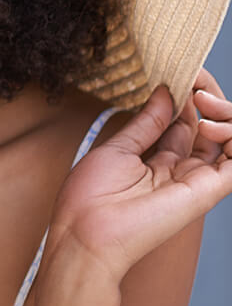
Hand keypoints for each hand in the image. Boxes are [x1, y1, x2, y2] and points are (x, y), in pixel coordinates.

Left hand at [48, 68, 231, 284]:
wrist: (87, 232)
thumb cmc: (91, 196)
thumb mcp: (118, 148)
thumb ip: (147, 122)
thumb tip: (166, 92)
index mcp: (155, 160)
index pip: (184, 121)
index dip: (187, 94)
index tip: (182, 73)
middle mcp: (179, 169)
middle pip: (209, 126)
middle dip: (207, 97)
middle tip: (195, 82)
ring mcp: (194, 180)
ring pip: (229, 140)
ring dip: (224, 113)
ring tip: (202, 101)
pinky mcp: (207, 191)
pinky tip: (213, 123)